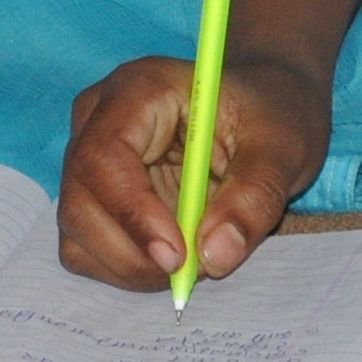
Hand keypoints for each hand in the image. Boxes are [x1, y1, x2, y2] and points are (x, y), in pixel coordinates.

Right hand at [59, 53, 327, 288]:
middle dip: (132, 252)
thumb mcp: (283, 149)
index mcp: (138, 90)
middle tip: (194, 271)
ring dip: (132, 266)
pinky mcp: (92, 197)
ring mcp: (87, 160)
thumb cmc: (270, 116)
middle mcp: (97, 121)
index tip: (177, 257)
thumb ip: (254, 199)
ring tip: (193, 258)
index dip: (132, 212)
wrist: (261, 110)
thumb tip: (214, 258)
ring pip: (77, 232)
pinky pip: (86, 248)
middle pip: (79, 200)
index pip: (104, 155)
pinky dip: (126, 268)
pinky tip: (173, 255)